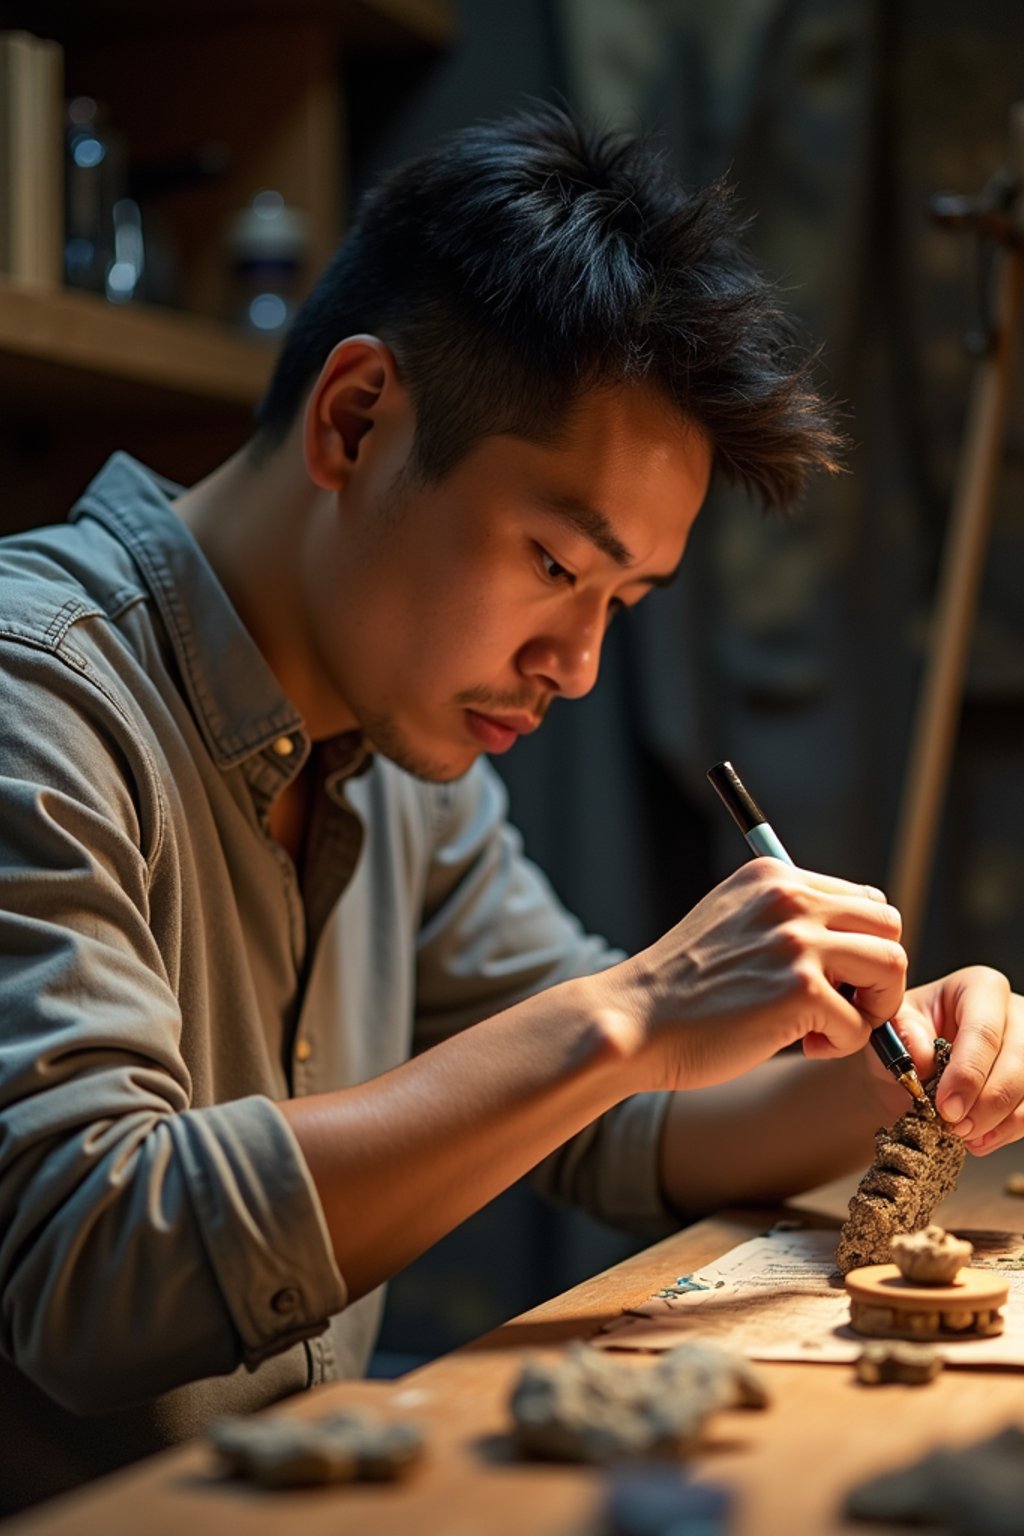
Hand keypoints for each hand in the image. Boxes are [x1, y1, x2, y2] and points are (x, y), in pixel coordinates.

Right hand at [617, 858, 906, 1091]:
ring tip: (830, 1027)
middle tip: (843, 1006)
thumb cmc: (681, 986)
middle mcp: (789, 898)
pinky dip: (841, 1044)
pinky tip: (804, 1047)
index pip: (863, 900)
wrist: (634, 1022)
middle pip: (889, 926)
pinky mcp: (801, 991)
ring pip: (892, 967)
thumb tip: (848, 936)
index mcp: (773, 876)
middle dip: (877, 975)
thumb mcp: (729, 919)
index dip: (858, 947)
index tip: (830, 978)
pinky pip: (861, 1024)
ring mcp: (796, 942)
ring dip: (871, 1008)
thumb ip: (782, 914)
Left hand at [892, 967, 1023, 1152]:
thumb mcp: (892, 1028)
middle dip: (985, 1104)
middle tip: (954, 1126)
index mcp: (979, 988)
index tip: (946, 1107)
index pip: (983, 1031)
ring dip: (998, 1121)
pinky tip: (980, 1138)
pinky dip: (1007, 1130)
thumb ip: (904, 1035)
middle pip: (1018, 1062)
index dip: (968, 1073)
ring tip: (963, 1135)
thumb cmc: (906, 1037)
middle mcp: (1014, 1012)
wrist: (914, 1065)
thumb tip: (923, 1057)